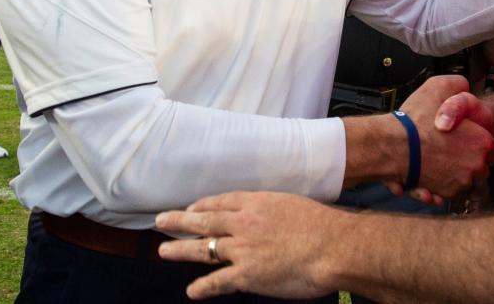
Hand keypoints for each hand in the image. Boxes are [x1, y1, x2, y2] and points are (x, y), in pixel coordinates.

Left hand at [157, 192, 337, 299]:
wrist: (332, 247)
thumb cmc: (321, 225)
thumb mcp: (293, 205)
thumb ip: (273, 210)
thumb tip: (266, 218)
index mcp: (258, 202)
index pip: (222, 201)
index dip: (203, 205)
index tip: (192, 207)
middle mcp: (245, 222)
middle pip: (205, 220)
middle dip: (180, 220)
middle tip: (161, 220)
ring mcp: (243, 249)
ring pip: (203, 248)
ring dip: (181, 250)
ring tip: (163, 251)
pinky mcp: (246, 274)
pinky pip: (218, 281)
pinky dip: (203, 287)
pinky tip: (192, 291)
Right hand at [398, 75, 493, 197]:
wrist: (393, 146)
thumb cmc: (416, 120)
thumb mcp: (440, 86)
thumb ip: (459, 86)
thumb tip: (464, 89)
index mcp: (482, 143)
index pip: (493, 149)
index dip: (478, 142)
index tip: (465, 139)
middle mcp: (476, 167)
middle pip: (478, 167)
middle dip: (466, 159)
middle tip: (447, 147)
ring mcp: (460, 184)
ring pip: (461, 180)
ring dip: (450, 172)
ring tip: (433, 159)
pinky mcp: (443, 194)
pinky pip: (444, 192)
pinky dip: (437, 185)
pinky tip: (425, 173)